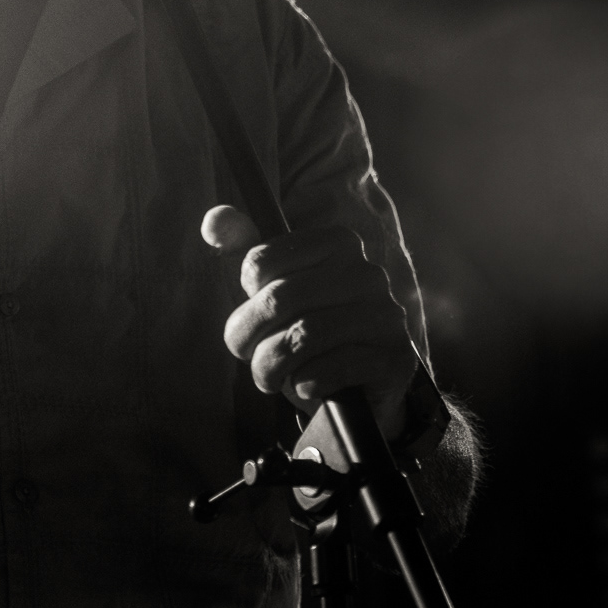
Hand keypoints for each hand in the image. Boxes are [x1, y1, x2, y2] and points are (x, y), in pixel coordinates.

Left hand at [202, 206, 416, 437]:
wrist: (359, 387)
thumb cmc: (309, 330)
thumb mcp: (276, 289)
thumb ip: (245, 250)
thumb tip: (212, 220)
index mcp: (338, 243)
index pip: (261, 262)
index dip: (245, 298)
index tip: (251, 314)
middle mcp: (367, 274)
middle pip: (279, 299)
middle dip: (248, 335)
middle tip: (245, 354)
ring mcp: (385, 316)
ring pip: (304, 335)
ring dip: (272, 364)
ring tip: (268, 376)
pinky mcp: (394, 358)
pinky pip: (333, 368)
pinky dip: (306, 382)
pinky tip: (306, 385)